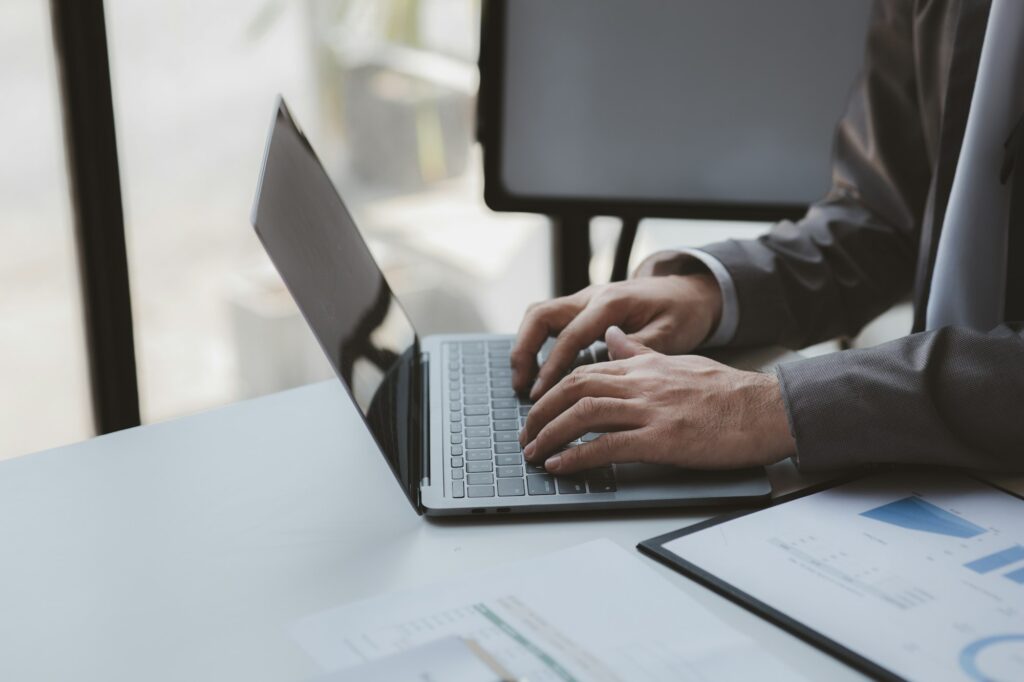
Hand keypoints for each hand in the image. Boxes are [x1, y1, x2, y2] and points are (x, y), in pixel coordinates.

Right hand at [511, 272, 722, 399]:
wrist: (689, 291)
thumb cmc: (682, 313)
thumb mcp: (670, 334)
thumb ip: (637, 348)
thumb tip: (606, 367)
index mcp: (611, 303)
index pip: (569, 336)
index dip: (551, 367)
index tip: (539, 395)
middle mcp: (592, 297)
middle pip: (540, 316)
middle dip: (524, 351)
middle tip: (521, 387)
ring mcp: (585, 300)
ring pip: (539, 316)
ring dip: (526, 346)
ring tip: (524, 382)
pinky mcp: (584, 308)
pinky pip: (550, 321)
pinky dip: (538, 343)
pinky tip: (540, 370)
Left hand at [519, 326, 794, 473]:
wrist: (766, 409)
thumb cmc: (727, 391)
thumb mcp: (678, 361)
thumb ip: (639, 352)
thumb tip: (610, 337)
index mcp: (643, 365)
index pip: (583, 372)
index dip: (553, 393)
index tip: (538, 412)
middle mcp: (641, 383)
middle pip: (573, 390)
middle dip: (541, 414)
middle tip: (526, 436)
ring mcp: (650, 410)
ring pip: (583, 415)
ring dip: (550, 435)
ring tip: (534, 454)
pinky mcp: (662, 439)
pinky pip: (607, 446)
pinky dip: (577, 457)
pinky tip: (561, 467)